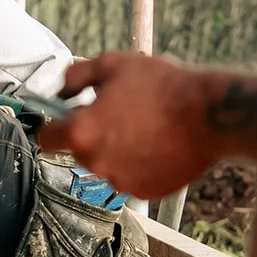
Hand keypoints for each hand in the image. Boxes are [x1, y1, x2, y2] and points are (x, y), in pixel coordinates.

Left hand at [39, 53, 214, 198]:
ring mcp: (119, 181)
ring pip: (106, 164)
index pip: (46, 138)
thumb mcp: (112, 65)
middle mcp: (95, 163)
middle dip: (91, 135)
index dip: (53, 125)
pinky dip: (138, 164)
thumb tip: (61, 90)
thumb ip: (76, 76)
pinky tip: (157, 144)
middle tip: (119, 115)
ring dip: (116, 150)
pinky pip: (130, 177)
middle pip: (79, 150)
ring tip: (145, 128)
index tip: (65, 119)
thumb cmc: (162, 87)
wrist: (210, 116)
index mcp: (81, 133)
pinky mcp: (144, 192)